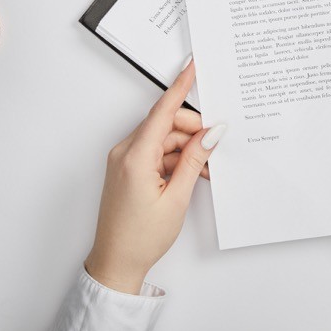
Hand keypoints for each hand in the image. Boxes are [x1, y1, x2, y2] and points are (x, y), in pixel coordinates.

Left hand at [84, 61, 226, 292]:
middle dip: (193, 131)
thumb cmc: (140, 237)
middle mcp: (125, 153)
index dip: (180, 87)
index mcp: (135, 157)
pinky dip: (175, 160)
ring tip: (205, 169)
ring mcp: (124, 161)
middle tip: (215, 145)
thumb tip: (211, 134)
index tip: (191, 67)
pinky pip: (155, 153)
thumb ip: (195, 160)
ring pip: (163, 139)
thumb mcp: (177, 197)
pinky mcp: (127, 170)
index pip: (162, 111)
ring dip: (186, 149)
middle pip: (166, 125)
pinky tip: (191, 174)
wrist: (115, 263)